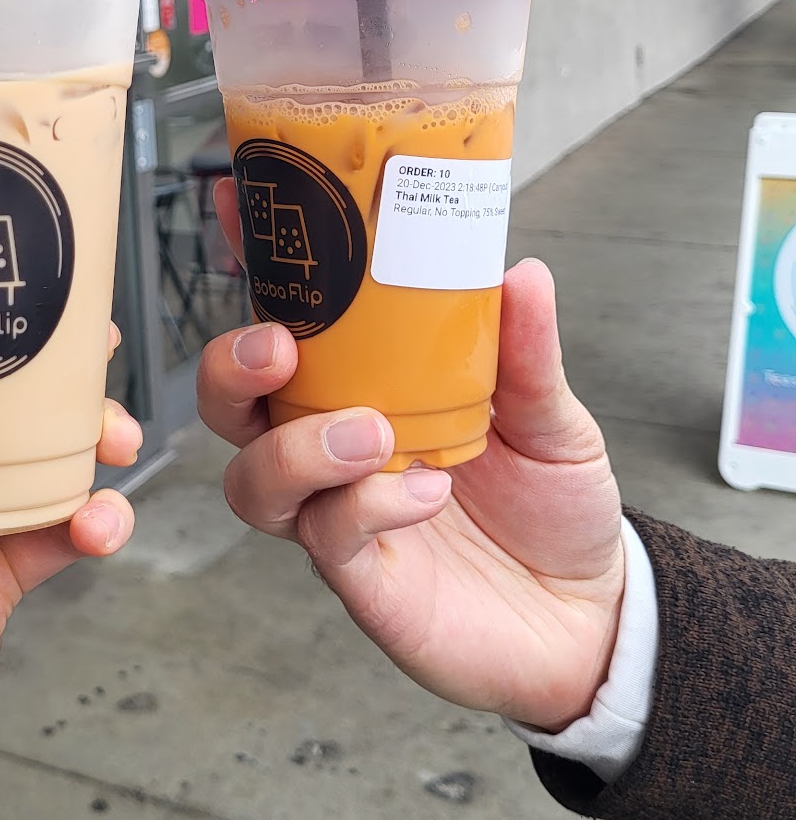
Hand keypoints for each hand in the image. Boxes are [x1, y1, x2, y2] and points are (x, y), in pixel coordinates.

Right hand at [200, 180, 623, 732]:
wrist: (591, 616)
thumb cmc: (553, 506)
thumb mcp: (550, 414)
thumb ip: (526, 351)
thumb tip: (520, 272)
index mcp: (361, 391)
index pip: (287, 323)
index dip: (250, 266)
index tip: (238, 203)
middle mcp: (330, 452)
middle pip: (230, 407)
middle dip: (229, 368)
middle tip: (278, 347)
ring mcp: (337, 516)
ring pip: (254, 479)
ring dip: (296, 447)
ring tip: (369, 432)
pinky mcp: (361, 579)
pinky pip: (327, 536)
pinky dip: (367, 505)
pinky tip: (425, 491)